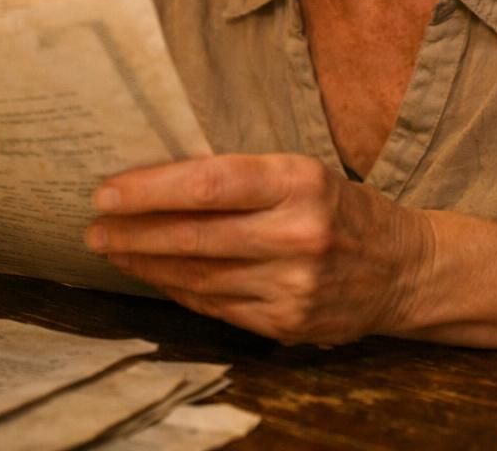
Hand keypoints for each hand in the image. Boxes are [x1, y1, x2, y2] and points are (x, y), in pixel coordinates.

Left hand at [85, 154, 432, 344]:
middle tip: (93, 227)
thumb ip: (239, 177)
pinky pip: (216, 306)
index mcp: (300, 181)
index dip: (151, 190)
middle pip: (196, 235)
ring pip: (199, 277)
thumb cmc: (337, 207)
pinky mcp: (288, 324)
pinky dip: (178, 289)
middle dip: (134, 232)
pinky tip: (155, 274)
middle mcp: (299, 234)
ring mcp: (294, 285)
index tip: (107, 191)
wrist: (402, 268)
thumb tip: (155, 180)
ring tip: (113, 250)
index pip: (210, 184)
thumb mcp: (300, 172)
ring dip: (147, 263)